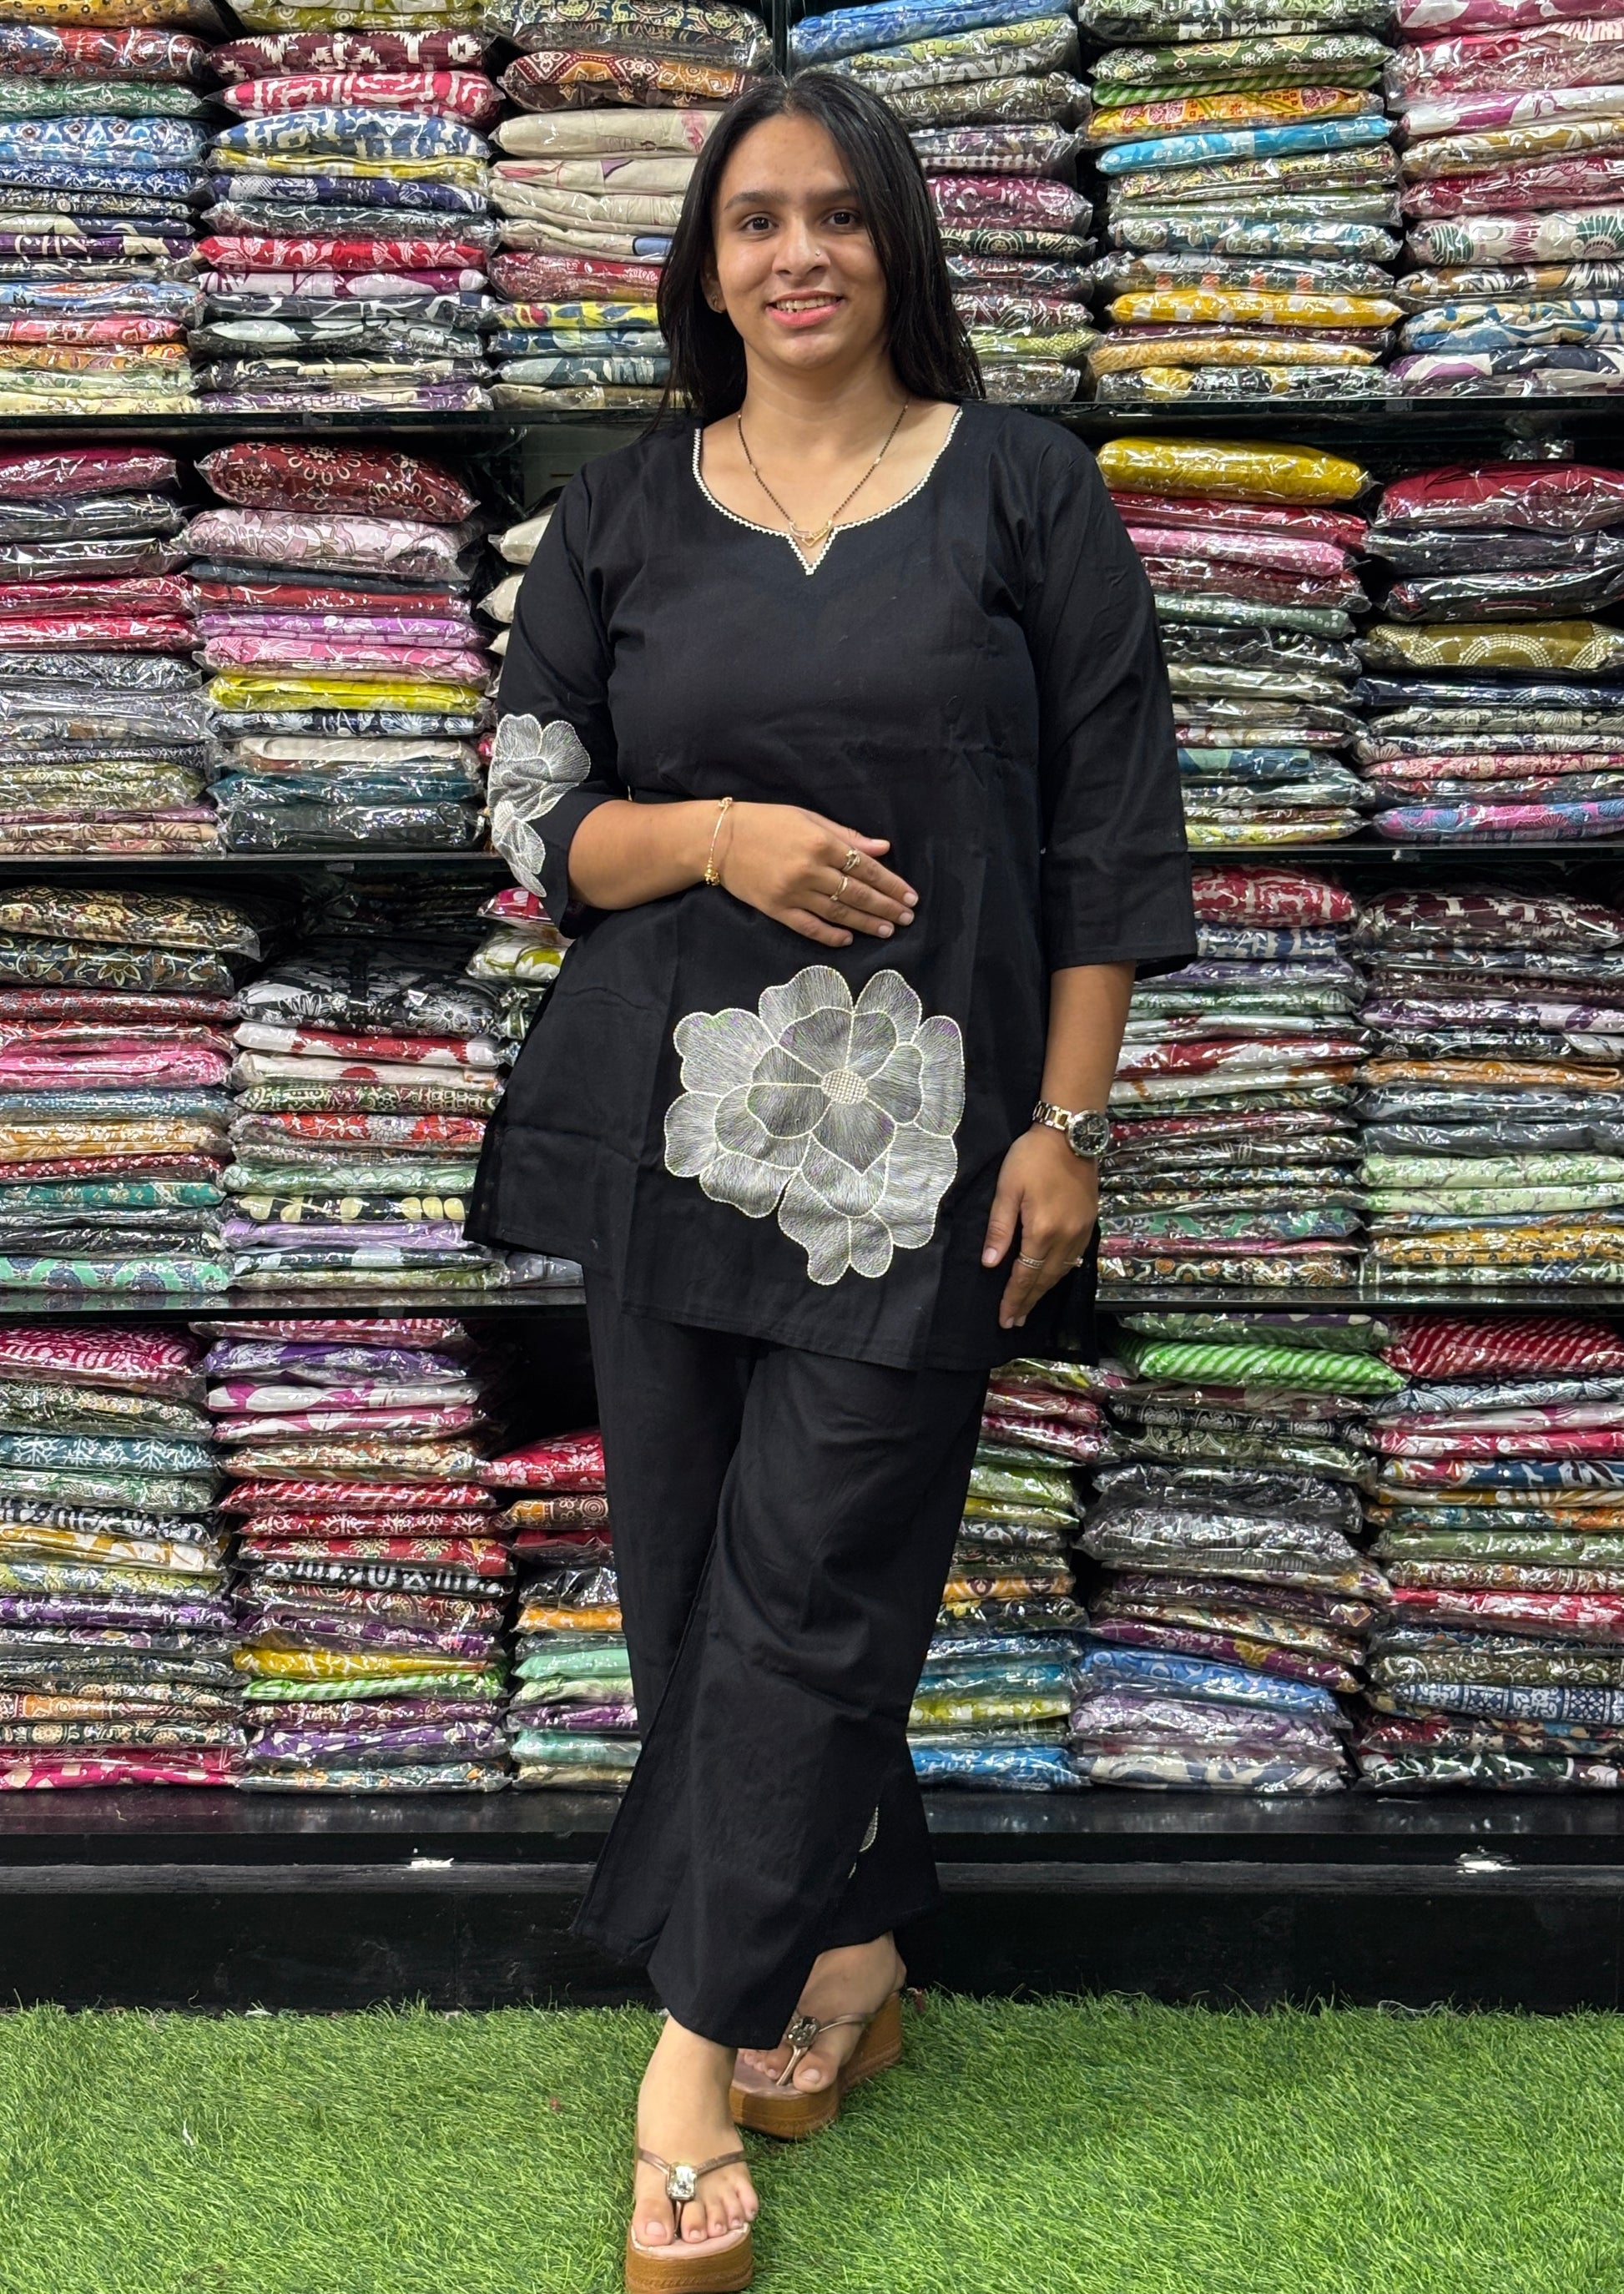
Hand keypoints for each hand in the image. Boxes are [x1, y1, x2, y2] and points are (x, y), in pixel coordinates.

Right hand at [719, 803, 916, 947]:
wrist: (718, 839)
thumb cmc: (766, 822)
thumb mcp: (807, 817)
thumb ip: (845, 835)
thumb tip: (882, 849)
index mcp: (820, 842)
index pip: (865, 868)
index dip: (891, 884)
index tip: (910, 896)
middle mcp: (809, 870)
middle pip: (857, 893)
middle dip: (886, 907)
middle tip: (908, 918)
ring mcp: (793, 893)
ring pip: (838, 912)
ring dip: (866, 923)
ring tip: (888, 930)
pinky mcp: (777, 909)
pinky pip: (809, 926)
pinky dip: (831, 935)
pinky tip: (849, 939)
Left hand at [981, 1127, 1098, 1332]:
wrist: (1070, 1135)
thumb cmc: (1031, 1158)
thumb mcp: (1007, 1189)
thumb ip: (999, 1229)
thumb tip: (991, 1264)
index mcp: (1042, 1231)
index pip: (1024, 1276)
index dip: (1013, 1299)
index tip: (1004, 1319)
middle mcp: (1065, 1238)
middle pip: (1044, 1280)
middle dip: (1028, 1302)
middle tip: (1014, 1322)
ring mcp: (1081, 1231)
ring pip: (1061, 1272)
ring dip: (1044, 1291)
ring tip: (1029, 1307)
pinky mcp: (1089, 1222)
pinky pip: (1074, 1258)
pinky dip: (1060, 1274)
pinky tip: (1051, 1279)